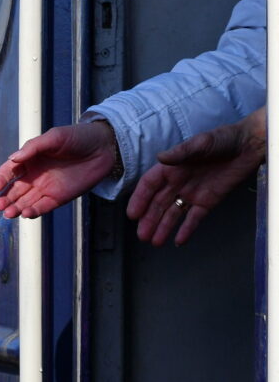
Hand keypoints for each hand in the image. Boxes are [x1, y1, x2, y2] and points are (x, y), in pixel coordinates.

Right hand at [0, 121, 117, 217]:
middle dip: (5, 198)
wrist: (103, 147)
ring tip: (8, 213)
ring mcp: (45, 188)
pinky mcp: (58, 198)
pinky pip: (42, 207)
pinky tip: (25, 213)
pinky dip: (33, 211)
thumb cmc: (77, 137)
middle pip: (14, 190)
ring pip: (25, 201)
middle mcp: (34, 176)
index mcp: (29, 160)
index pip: (10, 171)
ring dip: (15, 208)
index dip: (1, 178)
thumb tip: (13, 158)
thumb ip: (33, 147)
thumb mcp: (54, 137)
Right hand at [126, 107, 265, 245]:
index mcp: (172, 168)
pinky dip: (187, 229)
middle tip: (142, 236)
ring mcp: (192, 193)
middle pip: (159, 204)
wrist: (249, 146)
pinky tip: (178, 241)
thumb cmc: (223, 139)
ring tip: (154, 242)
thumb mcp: (200, 143)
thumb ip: (180, 152)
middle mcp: (178, 183)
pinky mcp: (207, 202)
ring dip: (163, 227)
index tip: (132, 214)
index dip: (139, 199)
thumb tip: (160, 157)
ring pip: (173, 213)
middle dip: (149, 220)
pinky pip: (194, 218)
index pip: (149, 186)